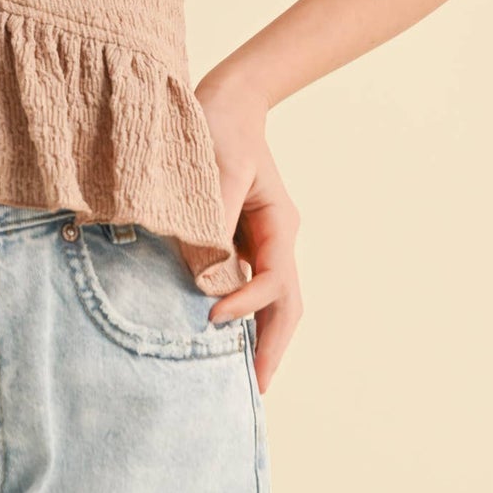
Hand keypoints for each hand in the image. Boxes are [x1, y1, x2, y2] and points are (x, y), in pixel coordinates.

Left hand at [184, 75, 303, 393]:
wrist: (225, 100)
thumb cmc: (219, 126)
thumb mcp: (215, 170)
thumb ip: (212, 221)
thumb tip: (205, 276)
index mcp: (278, 224)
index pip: (274, 281)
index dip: (246, 304)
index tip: (211, 316)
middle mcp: (276, 239)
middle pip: (287, 306)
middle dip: (273, 348)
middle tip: (254, 391)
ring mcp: (262, 242)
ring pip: (271, 302)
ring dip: (259, 339)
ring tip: (243, 381)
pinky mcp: (240, 241)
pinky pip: (246, 287)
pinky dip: (240, 316)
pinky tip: (220, 339)